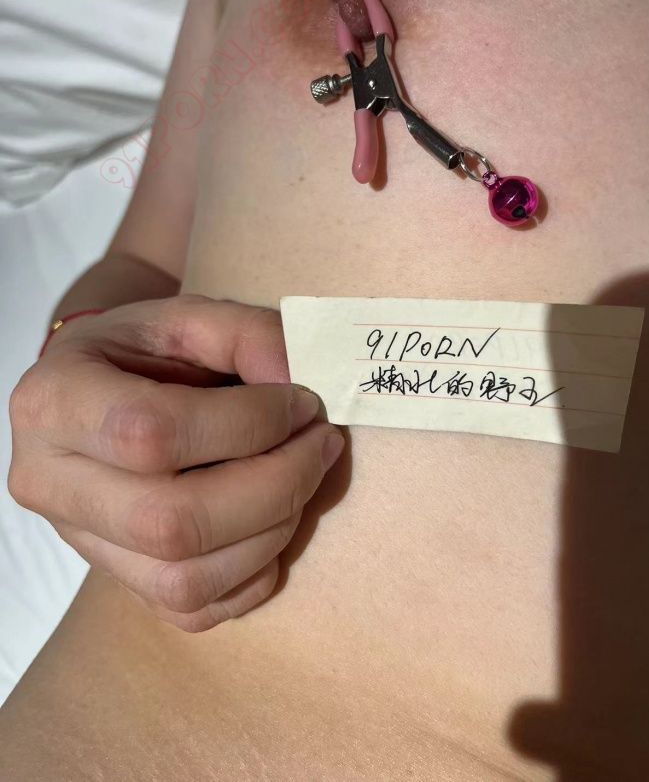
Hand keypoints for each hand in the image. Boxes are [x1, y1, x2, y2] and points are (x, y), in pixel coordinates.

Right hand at [8, 294, 344, 630]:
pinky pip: (192, 609)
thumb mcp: (190, 316)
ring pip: (185, 579)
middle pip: (172, 521)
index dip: (248, 423)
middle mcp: (50, 483)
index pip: (153, 433)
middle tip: (322, 443)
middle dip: (276, 484)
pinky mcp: (118, 581)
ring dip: (273, 531)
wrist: (103, 389)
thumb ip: (249, 337)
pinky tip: (274, 520)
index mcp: (54, 402)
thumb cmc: (145, 350)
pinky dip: (253, 575)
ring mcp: (80, 544)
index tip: (302, 401)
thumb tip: (299, 391)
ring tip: (304, 476)